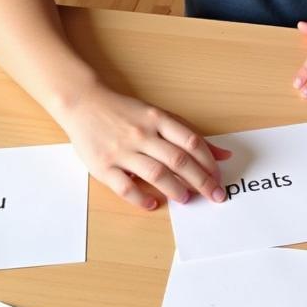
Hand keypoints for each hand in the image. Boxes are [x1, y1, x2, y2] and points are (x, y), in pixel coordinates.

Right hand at [55, 85, 230, 210]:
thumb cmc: (124, 111)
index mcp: (157, 119)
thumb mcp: (158, 115)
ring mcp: (122, 151)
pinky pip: (125, 187)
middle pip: (179, 160)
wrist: (82, 103)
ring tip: (187, 199)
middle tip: (215, 196)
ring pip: (156, 174)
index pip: (191, 142)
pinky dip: (141, 198)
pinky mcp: (103, 166)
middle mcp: (142, 134)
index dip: (209, 163)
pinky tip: (153, 204)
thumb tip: (223, 155)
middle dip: (202, 181)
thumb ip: (188, 134)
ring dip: (176, 189)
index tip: (219, 178)